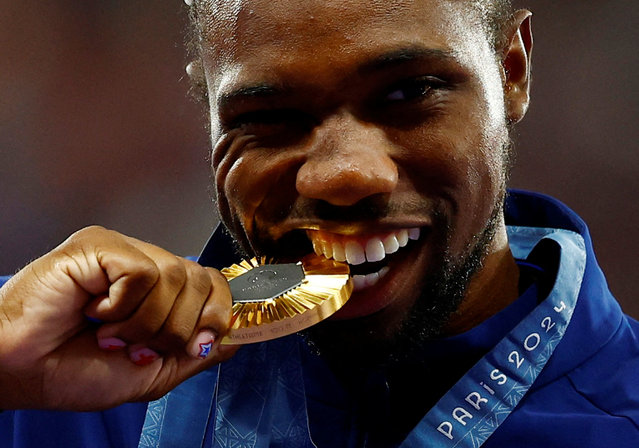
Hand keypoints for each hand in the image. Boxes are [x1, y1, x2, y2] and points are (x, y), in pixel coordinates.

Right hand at [0, 226, 236, 410]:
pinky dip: (122, 307)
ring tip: (109, 332)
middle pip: (202, 281)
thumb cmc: (75, 371)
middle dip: (175, 329)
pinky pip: (142, 273)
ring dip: (144, 323)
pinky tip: (94, 311)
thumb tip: (237, 337)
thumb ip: (196, 353)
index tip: (198, 345)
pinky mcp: (99, 245)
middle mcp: (146, 264)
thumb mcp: (153, 373)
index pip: (214, 284)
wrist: (21, 373)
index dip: (218, 314)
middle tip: (135, 346)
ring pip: (175, 277)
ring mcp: (123, 250)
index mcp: (160, 290)